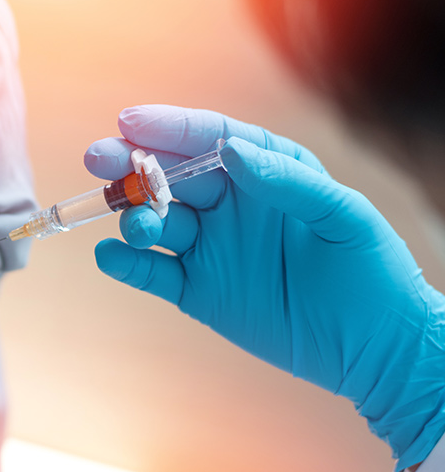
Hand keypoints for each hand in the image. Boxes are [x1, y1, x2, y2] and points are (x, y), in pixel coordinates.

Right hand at [87, 105, 444, 470]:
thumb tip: (232, 151)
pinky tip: (111, 257)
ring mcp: (209, 247)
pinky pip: (152, 273)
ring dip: (133, 217)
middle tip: (97, 159)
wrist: (374, 348)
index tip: (130, 122)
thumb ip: (287, 180)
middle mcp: (229, 204)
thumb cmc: (370, 271)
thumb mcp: (342, 215)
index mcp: (263, 171)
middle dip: (129, 165)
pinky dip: (127, 264)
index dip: (168, 128)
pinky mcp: (196, 290)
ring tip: (139, 226)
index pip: (208, 139)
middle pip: (167, 175)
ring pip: (155, 221)